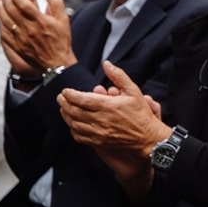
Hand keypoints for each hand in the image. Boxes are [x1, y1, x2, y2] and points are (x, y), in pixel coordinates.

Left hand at [0, 0, 75, 74]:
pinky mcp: (16, 46)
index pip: (25, 5)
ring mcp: (21, 38)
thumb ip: (56, 3)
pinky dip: (1, 22)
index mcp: (42, 21)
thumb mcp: (63, 20)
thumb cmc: (61, 40)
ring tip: (0, 1)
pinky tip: (0, 16)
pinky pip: (5, 32)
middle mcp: (30, 29)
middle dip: (7, 0)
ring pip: (7, 20)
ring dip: (1, 9)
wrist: (57, 63)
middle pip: (13, 11)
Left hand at [58, 61, 168, 196]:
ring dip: (66, 115)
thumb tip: (106, 64)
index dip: (70, 94)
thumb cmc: (141, 114)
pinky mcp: (98, 142)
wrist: (147, 137)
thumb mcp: (134, 91)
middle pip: (74, 111)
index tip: (65, 91)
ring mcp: (98, 132)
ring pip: (74, 123)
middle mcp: (100, 120)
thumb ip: (118, 76)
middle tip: (61, 98)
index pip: (81, 99)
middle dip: (64, 103)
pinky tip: (72, 123)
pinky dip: (72, 128)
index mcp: (108, 106)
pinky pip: (79, 136)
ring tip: (64, 108)